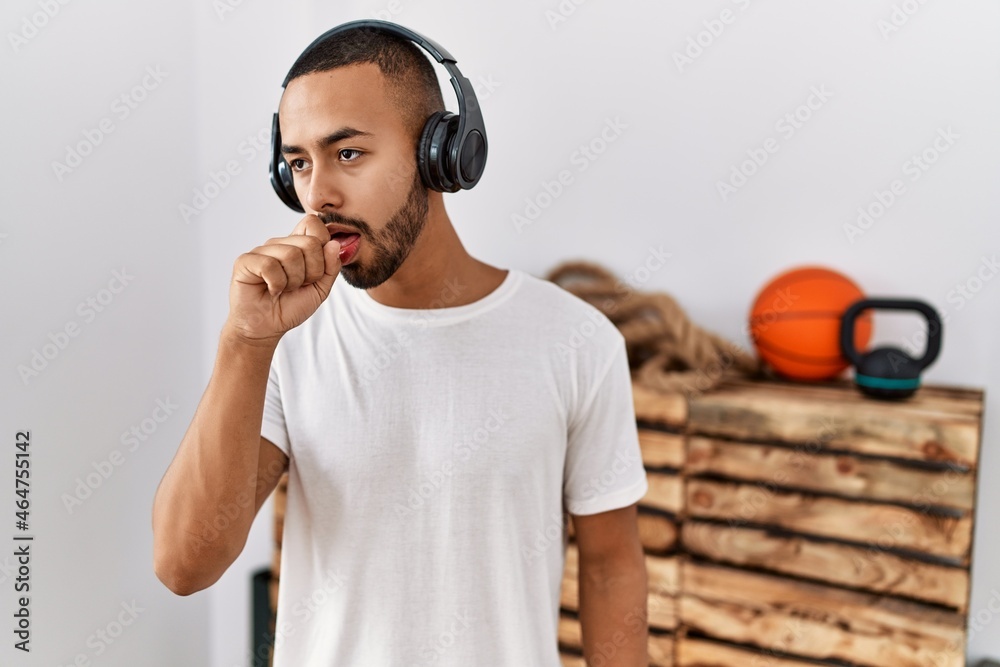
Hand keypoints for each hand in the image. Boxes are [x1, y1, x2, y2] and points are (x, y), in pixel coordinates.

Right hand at [224, 214, 341, 344]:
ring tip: (283, 289)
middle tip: (298, 286)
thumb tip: (334, 243)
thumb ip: (331, 267)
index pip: (314, 224)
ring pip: (291, 254)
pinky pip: (270, 265)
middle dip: (312, 272)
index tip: (316, 271)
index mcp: (297, 246)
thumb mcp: (320, 289)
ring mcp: (261, 251)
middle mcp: (279, 244)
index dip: (323, 246)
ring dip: (293, 281)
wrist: (267, 328)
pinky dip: (276, 284)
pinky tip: (271, 290)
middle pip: (309, 242)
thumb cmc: (290, 307)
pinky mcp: (245, 261)